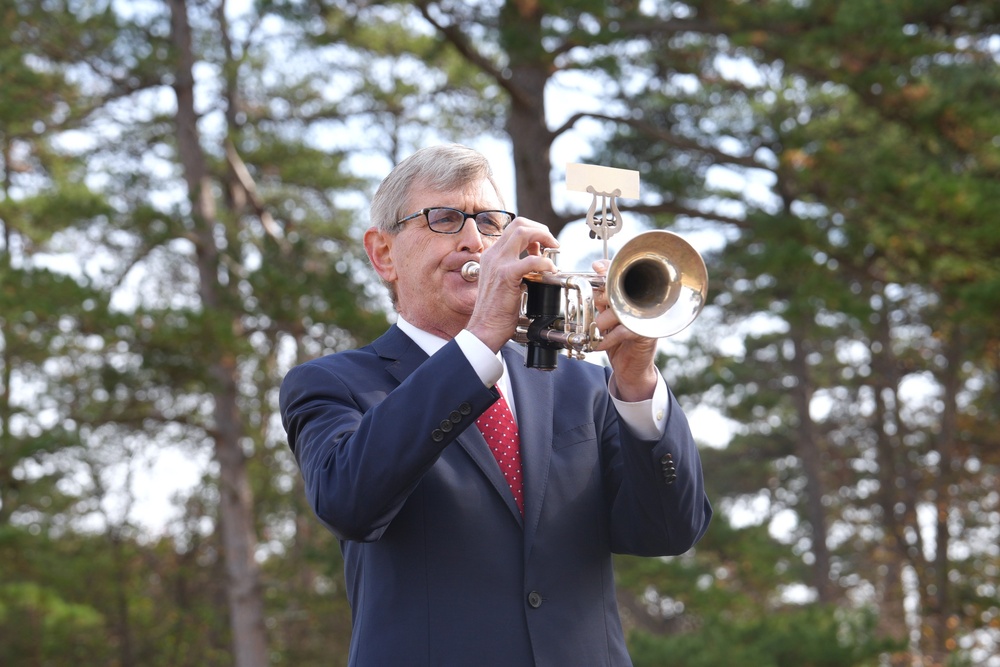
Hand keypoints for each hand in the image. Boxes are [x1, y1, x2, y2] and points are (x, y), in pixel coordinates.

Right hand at [466, 218, 558, 351]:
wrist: (485, 328)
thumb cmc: (496, 311)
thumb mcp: (505, 282)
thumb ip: (517, 266)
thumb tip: (536, 255)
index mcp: (492, 255)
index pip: (513, 229)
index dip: (533, 232)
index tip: (544, 244)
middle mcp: (493, 255)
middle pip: (519, 224)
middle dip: (541, 229)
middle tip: (552, 242)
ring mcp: (498, 263)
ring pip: (523, 232)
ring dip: (544, 237)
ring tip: (554, 249)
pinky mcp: (506, 275)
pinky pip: (531, 260)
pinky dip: (546, 262)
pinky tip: (551, 270)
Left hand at [591, 259, 659, 401]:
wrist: (632, 368)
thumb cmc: (620, 341)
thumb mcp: (607, 318)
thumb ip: (602, 302)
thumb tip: (589, 288)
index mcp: (631, 296)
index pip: (621, 275)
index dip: (609, 268)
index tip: (596, 267)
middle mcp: (640, 303)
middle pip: (618, 289)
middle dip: (601, 298)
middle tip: (595, 308)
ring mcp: (644, 317)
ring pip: (617, 310)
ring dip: (601, 323)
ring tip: (596, 331)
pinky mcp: (644, 333)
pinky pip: (621, 331)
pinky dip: (606, 340)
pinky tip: (600, 344)